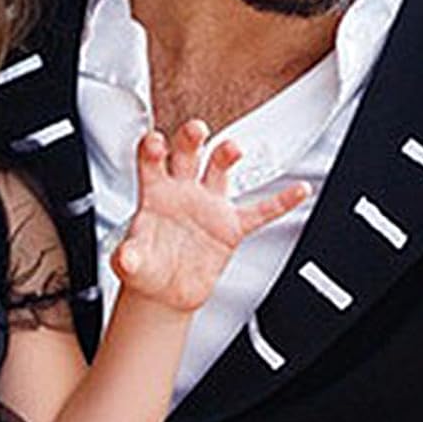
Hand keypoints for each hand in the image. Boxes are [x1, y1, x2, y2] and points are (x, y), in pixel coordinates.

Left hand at [111, 120, 308, 311]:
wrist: (166, 291)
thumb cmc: (146, 266)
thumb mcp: (131, 263)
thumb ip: (128, 257)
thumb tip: (125, 257)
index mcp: (155, 192)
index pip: (151, 161)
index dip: (151, 149)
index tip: (154, 142)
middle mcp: (183, 190)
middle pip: (187, 154)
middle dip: (191, 139)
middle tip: (196, 130)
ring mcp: (209, 204)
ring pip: (220, 170)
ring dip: (226, 156)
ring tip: (233, 149)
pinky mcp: (230, 226)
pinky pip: (260, 212)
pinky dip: (280, 202)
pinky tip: (297, 191)